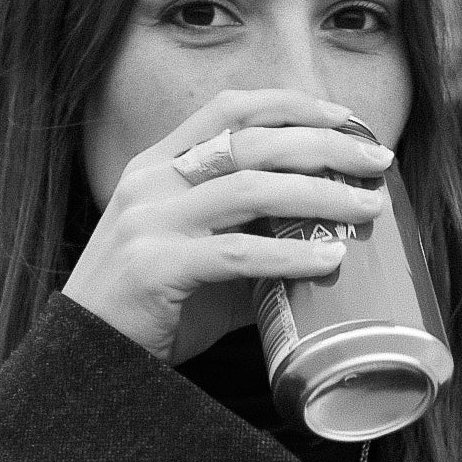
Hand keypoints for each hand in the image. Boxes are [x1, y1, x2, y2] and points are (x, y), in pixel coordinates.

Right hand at [62, 88, 391, 363]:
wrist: (84, 357)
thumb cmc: (147, 309)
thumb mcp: (194, 256)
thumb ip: (247, 238)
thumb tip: (326, 240)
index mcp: (156, 165)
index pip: (228, 109)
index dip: (290, 104)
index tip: (344, 116)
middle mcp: (150, 183)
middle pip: (251, 141)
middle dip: (324, 144)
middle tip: (377, 160)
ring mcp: (148, 223)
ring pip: (249, 189)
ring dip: (319, 193)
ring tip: (367, 209)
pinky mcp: (154, 269)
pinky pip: (236, 255)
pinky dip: (289, 254)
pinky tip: (328, 260)